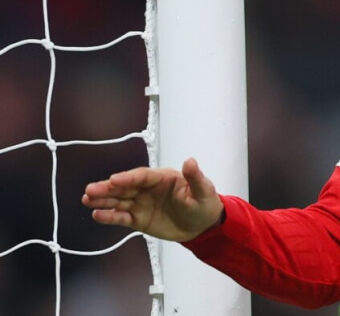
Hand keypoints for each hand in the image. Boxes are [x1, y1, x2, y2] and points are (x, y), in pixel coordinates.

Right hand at [82, 158, 224, 241]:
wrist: (203, 226)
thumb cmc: (204, 203)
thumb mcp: (203, 190)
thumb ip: (195, 177)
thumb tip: (190, 161)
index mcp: (162, 178)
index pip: (142, 176)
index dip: (128, 177)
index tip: (113, 180)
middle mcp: (148, 189)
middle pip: (125, 187)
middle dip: (108, 188)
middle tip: (90, 190)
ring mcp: (142, 204)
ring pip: (119, 200)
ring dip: (103, 200)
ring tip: (86, 199)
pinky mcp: (138, 219)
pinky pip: (122, 217)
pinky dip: (110, 216)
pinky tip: (97, 215)